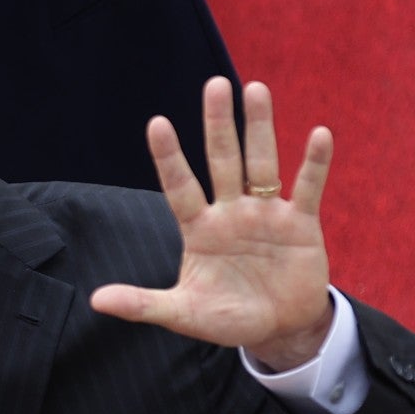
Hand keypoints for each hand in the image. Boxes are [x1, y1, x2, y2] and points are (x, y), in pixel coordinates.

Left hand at [90, 78, 335, 370]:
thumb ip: (143, 304)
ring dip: (260, 128)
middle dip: (218, 125)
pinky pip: (308, 187)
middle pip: (222, 161)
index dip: (169, 157)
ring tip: (255, 89)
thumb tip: (96, 301)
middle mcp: (230, 212)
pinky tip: (319, 134)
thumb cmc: (226, 317)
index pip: (179, 187)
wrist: (278, 328)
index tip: (157, 123)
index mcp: (199, 229)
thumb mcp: (183, 313)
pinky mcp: (301, 223)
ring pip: (262, 163)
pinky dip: (314, 164)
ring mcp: (266, 214)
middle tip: (215, 84)